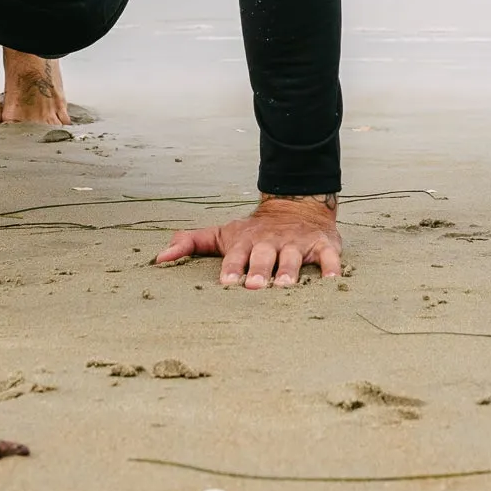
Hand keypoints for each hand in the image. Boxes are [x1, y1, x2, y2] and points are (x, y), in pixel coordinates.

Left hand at [155, 195, 341, 288]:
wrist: (297, 204)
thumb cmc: (253, 231)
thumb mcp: (222, 234)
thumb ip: (191, 243)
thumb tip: (159, 259)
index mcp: (246, 241)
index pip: (236, 255)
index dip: (232, 267)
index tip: (226, 282)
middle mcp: (271, 241)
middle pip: (264, 256)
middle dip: (259, 270)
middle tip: (255, 286)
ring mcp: (297, 242)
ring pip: (294, 257)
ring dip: (289, 271)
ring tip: (285, 287)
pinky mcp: (323, 244)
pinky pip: (329, 257)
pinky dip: (332, 268)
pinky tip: (331, 283)